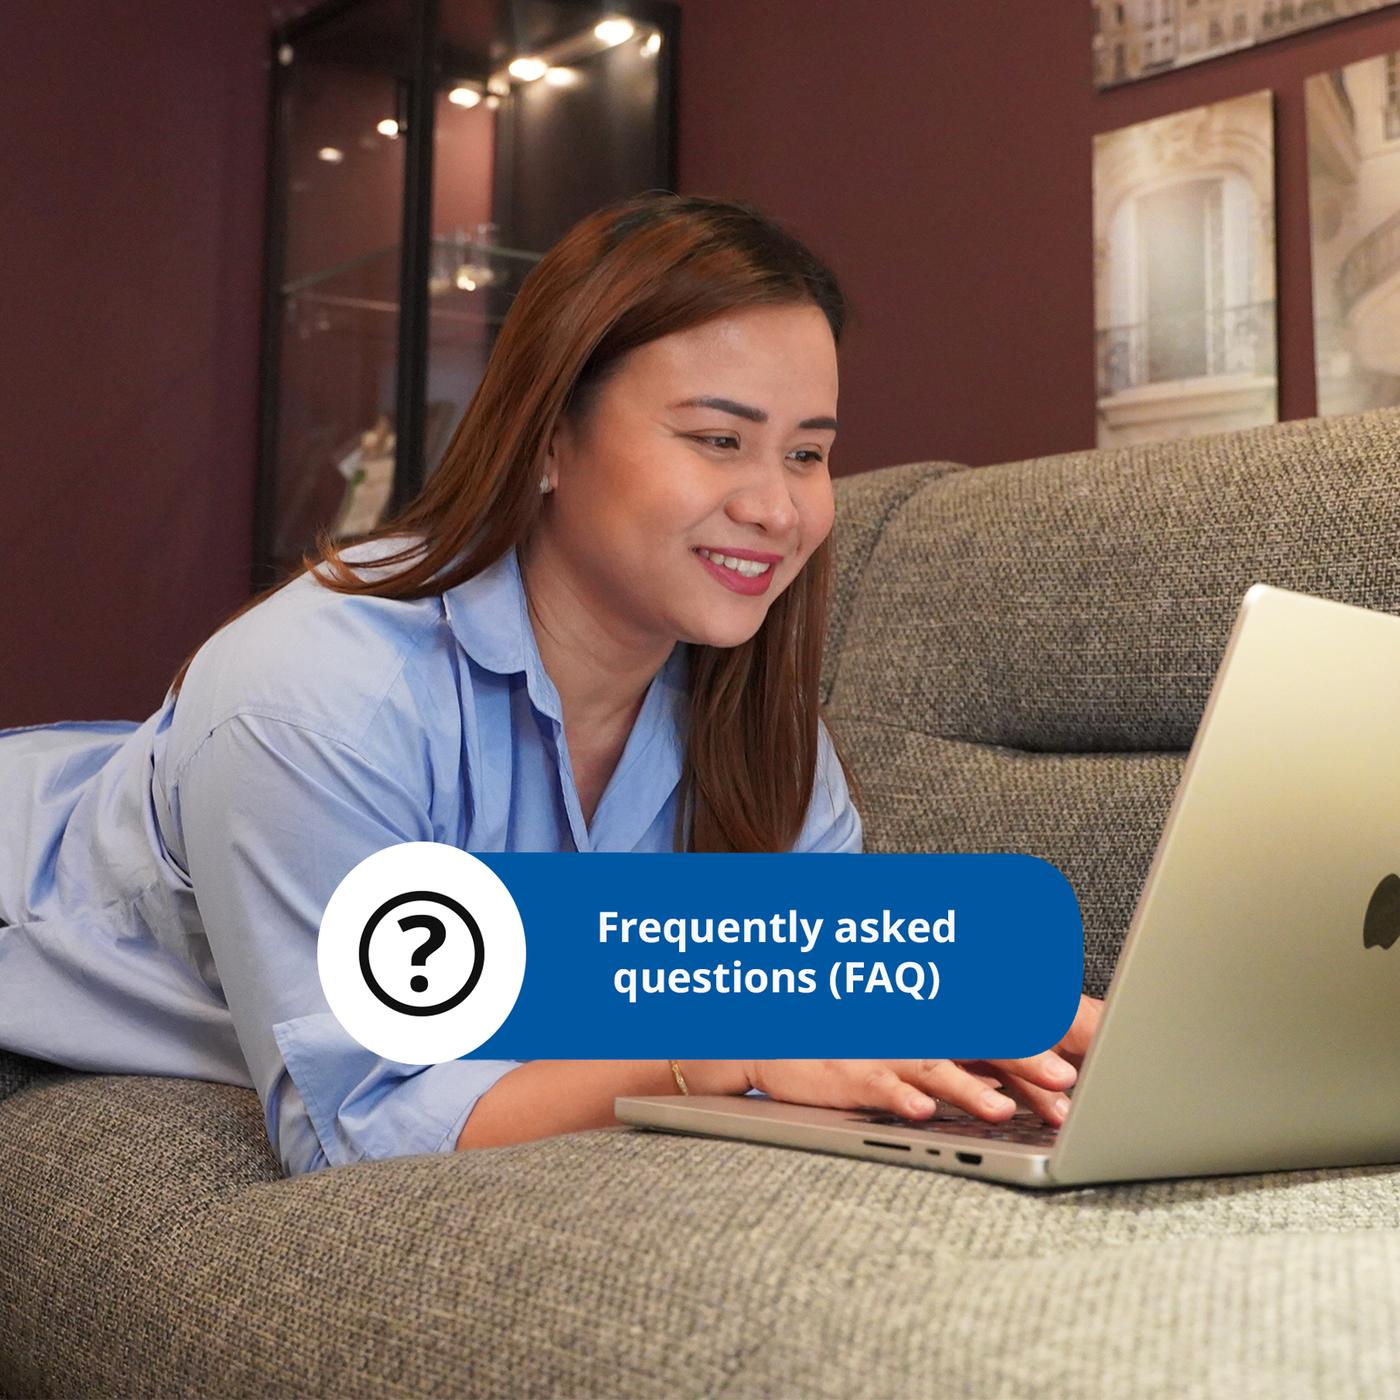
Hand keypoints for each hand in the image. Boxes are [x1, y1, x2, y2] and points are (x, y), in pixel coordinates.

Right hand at [740, 994, 1105, 1127]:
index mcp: (942, 1018)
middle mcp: (918, 1027)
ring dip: (968, 1087)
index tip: (1085, 1067)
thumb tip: (1014, 1086)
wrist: (779, 1038)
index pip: (1001, 1026)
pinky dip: (900, 1094)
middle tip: (1066, 1080)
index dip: (1043, 1043)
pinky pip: (878, 1082)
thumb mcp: (916, 1045)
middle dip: (1024, 1059)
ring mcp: (883, 1047)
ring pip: (933, 1063)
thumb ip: (964, 1061)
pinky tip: (923, 1110)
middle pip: (978, 1039)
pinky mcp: (848, 1071)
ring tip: (1003, 1110)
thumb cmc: (855, 1044)